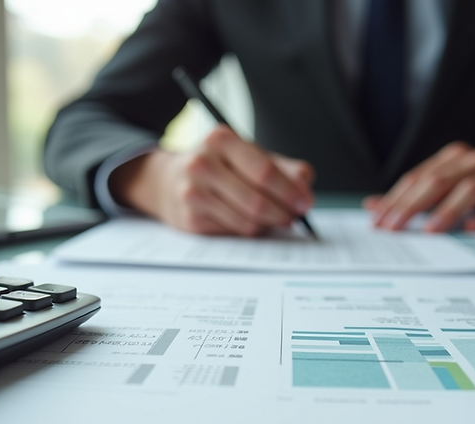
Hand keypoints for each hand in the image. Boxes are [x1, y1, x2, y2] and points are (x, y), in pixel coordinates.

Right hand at [110, 125, 314, 235]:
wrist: (168, 180)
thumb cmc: (219, 167)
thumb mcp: (248, 156)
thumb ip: (283, 168)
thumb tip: (305, 186)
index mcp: (221, 140)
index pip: (264, 171)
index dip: (290, 191)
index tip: (305, 203)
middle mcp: (202, 163)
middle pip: (257, 200)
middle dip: (283, 213)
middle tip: (294, 217)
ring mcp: (192, 192)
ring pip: (247, 221)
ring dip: (267, 224)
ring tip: (272, 218)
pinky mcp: (190, 218)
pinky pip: (233, 232)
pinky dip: (248, 230)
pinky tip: (246, 220)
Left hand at [363, 142, 474, 231]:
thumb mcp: (452, 187)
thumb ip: (416, 196)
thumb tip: (373, 206)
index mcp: (454, 159)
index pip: (418, 178)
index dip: (396, 199)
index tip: (377, 221)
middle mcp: (474, 163)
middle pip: (438, 181)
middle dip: (412, 206)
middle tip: (394, 228)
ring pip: (469, 189)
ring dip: (447, 211)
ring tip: (429, 231)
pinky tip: (472, 228)